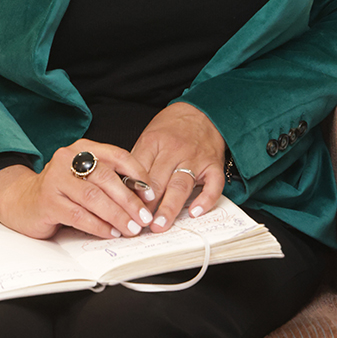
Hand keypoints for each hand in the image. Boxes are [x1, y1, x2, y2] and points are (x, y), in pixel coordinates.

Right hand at [0, 140, 155, 240]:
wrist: (21, 200)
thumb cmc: (61, 190)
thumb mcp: (85, 177)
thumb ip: (108, 181)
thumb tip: (142, 198)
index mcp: (82, 147)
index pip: (117, 155)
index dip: (137, 174)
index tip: (151, 193)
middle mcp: (67, 158)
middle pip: (106, 177)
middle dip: (129, 200)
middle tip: (144, 217)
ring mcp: (55, 179)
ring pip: (93, 197)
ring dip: (116, 215)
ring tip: (130, 229)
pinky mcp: (47, 202)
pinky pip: (78, 215)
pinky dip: (98, 226)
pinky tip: (110, 233)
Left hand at [131, 102, 225, 233]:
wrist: (202, 111)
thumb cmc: (172, 127)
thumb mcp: (149, 135)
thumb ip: (138, 161)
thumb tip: (123, 189)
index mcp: (154, 142)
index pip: (139, 171)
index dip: (130, 194)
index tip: (124, 212)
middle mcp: (175, 150)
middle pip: (157, 181)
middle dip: (146, 206)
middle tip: (138, 226)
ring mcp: (196, 158)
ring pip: (180, 185)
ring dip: (169, 207)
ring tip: (159, 225)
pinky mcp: (213, 165)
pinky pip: (213, 184)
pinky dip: (206, 199)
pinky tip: (195, 212)